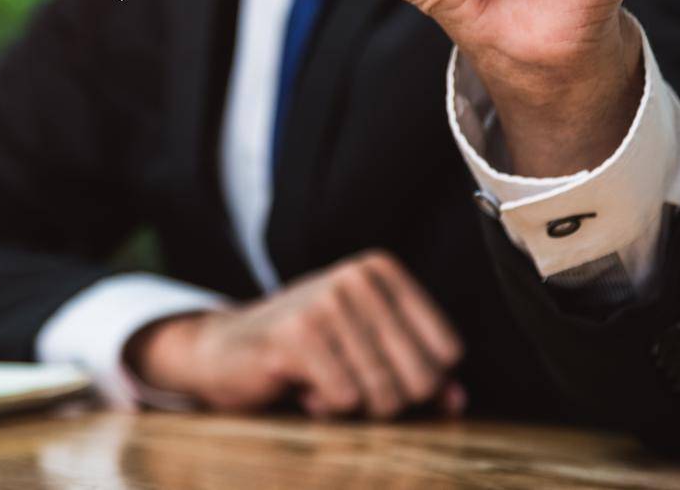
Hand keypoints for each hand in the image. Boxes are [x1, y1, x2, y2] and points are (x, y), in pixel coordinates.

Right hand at [125, 250, 463, 418]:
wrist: (222, 350)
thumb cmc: (304, 351)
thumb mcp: (367, 351)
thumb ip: (418, 372)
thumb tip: (456, 400)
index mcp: (380, 270)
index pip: (446, 351)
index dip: (418, 380)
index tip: (374, 368)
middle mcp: (355, 277)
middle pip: (420, 378)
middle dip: (386, 400)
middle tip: (346, 383)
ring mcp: (325, 303)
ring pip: (384, 394)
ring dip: (352, 406)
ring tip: (320, 380)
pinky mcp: (297, 336)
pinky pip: (346, 400)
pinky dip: (324, 408)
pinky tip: (299, 384)